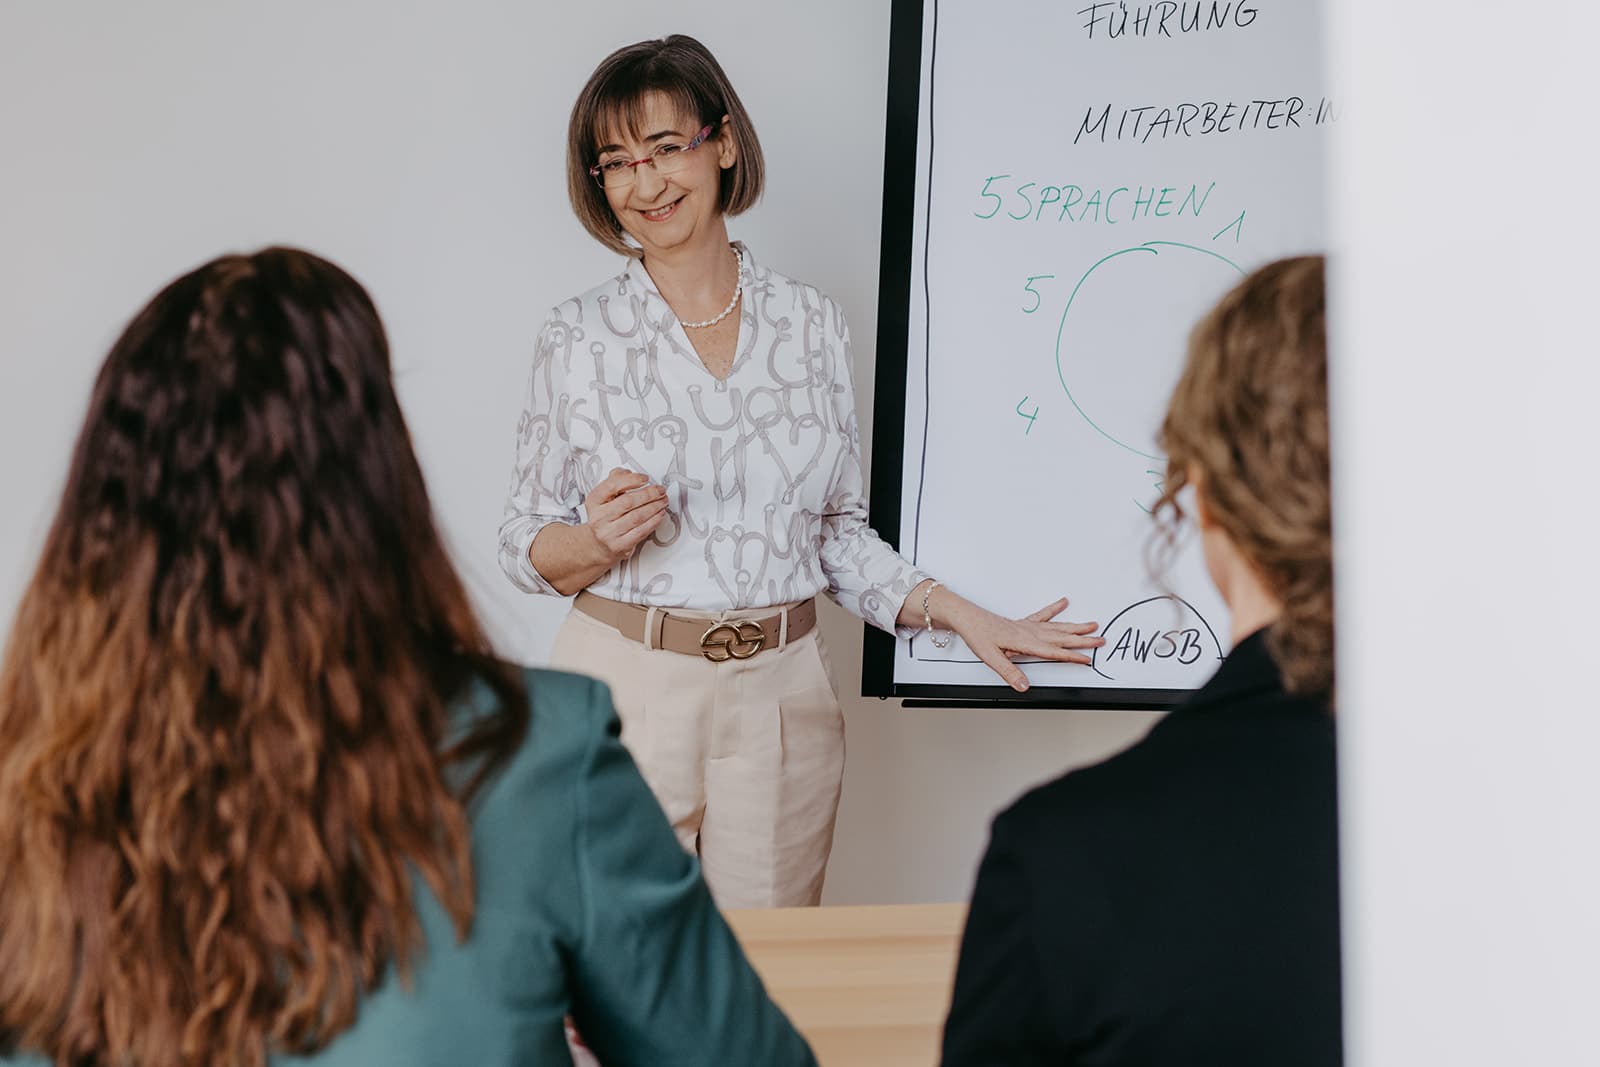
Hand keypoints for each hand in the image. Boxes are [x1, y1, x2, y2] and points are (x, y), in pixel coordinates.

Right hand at [582, 468, 668, 565]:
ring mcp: (609, 532)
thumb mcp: (603, 497)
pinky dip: (653, 521)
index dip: (631, 480)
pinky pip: (641, 531)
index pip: (612, 486)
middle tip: (659, 490)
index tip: (645, 478)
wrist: (597, 544)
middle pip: (628, 501)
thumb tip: (628, 473)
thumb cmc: (603, 518)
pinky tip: (659, 515)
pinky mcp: (620, 545)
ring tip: (662, 501)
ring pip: (637, 517)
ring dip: (654, 507)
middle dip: (648, 494)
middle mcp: (599, 517)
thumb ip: (614, 481)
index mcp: (595, 501)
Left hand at [943, 594, 1103, 692]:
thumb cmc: (978, 635)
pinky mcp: (1022, 622)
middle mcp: (1029, 632)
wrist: (967, 618)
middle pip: (1061, 637)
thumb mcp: (991, 658)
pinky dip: (1054, 609)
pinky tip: (1063, 602)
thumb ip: (1009, 673)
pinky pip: (1042, 615)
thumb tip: (1024, 686)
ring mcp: (1027, 625)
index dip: (1072, 656)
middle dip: (1083, 640)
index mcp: (1024, 642)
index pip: (1053, 652)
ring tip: (1092, 624)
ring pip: (1057, 627)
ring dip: (1075, 626)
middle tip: (1101, 641)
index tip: (1088, 659)